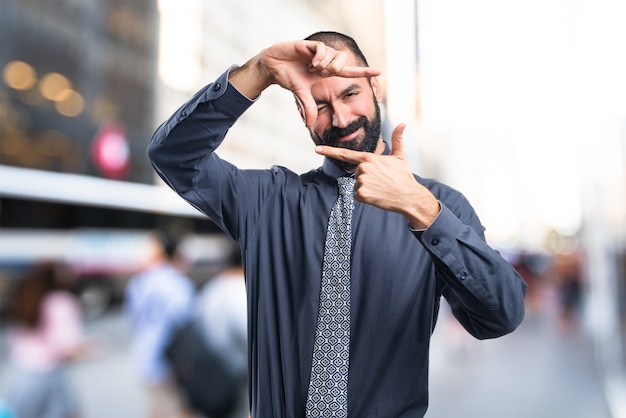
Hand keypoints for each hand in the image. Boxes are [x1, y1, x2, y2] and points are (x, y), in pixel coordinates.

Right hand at [229, 40, 380, 126]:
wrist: (272, 67)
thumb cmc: (288, 79)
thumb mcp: (300, 95)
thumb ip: (308, 108)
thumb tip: (310, 125)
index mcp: (326, 72)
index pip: (349, 71)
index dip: (363, 71)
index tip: (379, 72)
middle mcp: (325, 61)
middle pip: (343, 62)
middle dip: (336, 69)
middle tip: (322, 73)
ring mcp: (318, 52)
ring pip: (334, 55)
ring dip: (325, 64)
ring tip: (313, 68)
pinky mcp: (310, 45)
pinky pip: (323, 49)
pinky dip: (319, 57)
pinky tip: (310, 63)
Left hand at [315, 124, 439, 228]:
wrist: (409, 196)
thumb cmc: (404, 176)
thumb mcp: (400, 156)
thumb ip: (397, 139)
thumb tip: (403, 123)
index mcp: (368, 158)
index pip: (345, 154)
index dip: (329, 151)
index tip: (317, 149)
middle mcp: (363, 169)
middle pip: (355, 174)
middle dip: (366, 178)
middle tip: (381, 181)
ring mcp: (361, 182)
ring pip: (356, 185)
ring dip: (366, 188)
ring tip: (381, 188)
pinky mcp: (362, 195)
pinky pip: (358, 196)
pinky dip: (366, 198)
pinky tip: (378, 196)